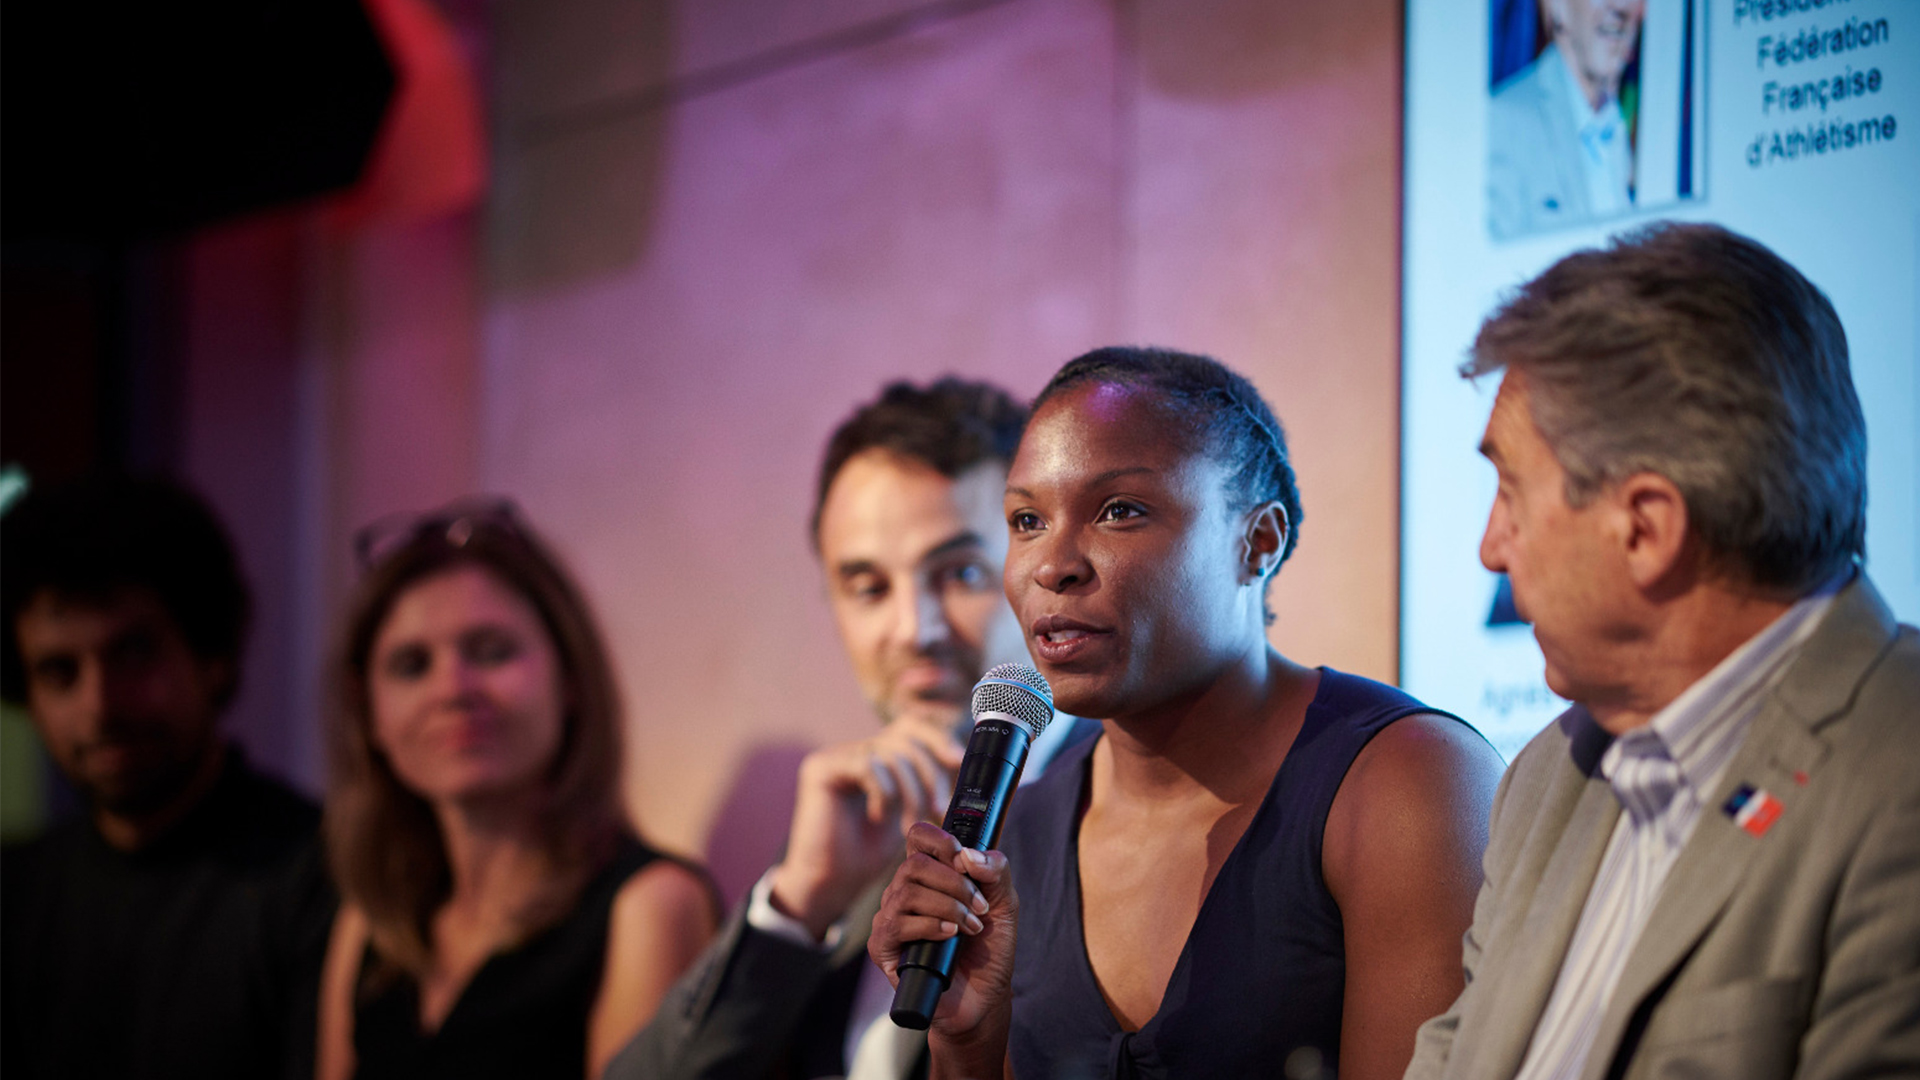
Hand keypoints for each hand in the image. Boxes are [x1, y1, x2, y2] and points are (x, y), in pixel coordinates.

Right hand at [768, 719, 964, 939]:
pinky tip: (878, 816)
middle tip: (938, 810)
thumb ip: (925, 787)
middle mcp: (856, 750)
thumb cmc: (867, 856)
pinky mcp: (821, 768)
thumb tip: (961, 763)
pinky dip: (883, 793)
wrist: (829, 884)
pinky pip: (868, 765)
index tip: (957, 760)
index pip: (912, 727)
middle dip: (930, 775)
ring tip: (909, 826)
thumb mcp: (907, 814)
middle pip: (907, 739)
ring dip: (911, 793)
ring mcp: (837, 756)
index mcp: (878, 757)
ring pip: (893, 754)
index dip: (937, 738)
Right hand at [868, 822, 1018, 1046]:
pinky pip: (898, 923)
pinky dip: (930, 925)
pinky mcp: (883, 946)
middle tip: (980, 907)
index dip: (938, 839)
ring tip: (970, 927)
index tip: (962, 858)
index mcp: (929, 875)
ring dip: (949, 906)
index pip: (918, 837)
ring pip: (908, 891)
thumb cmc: (987, 949)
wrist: (983, 996)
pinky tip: (950, 936)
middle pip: (915, 863)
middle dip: (955, 884)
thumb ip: (996, 871)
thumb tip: (968, 855)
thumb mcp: (1004, 904)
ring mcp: (890, 918)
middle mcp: (904, 892)